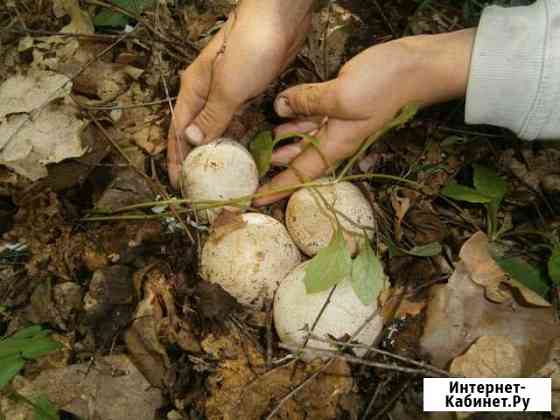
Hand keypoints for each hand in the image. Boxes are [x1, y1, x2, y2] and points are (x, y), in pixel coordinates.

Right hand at [167, 0, 312, 188]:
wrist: (280, 16)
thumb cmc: (250, 47)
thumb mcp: (228, 86)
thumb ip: (212, 115)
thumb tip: (193, 141)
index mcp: (194, 90)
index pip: (178, 131)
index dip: (176, 158)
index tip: (178, 183)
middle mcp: (208, 92)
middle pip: (196, 131)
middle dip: (195, 158)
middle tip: (199, 184)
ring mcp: (229, 91)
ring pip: (218, 127)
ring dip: (218, 150)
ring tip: (220, 176)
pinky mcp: (249, 90)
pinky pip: (238, 119)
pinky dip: (237, 136)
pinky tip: (242, 152)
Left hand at [254, 29, 474, 205]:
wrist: (416, 68)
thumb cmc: (384, 87)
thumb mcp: (342, 97)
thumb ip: (307, 103)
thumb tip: (279, 108)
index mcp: (335, 145)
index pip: (300, 174)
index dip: (277, 188)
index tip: (256, 199)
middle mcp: (335, 139)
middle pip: (300, 161)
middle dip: (276, 169)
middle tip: (252, 171)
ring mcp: (338, 122)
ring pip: (304, 139)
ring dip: (283, 144)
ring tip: (261, 147)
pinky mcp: (341, 104)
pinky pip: (312, 117)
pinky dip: (295, 120)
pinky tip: (281, 116)